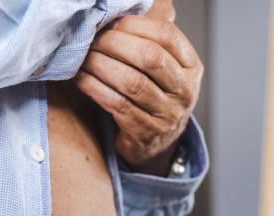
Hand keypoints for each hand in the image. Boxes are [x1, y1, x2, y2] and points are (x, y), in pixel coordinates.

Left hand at [75, 0, 202, 175]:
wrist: (157, 143)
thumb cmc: (155, 96)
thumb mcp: (165, 69)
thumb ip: (150, 43)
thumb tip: (115, 16)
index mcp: (192, 67)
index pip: (167, 35)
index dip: (136, 25)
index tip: (113, 24)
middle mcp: (185, 91)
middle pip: (150, 57)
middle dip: (115, 44)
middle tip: (93, 39)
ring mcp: (167, 115)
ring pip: (131, 82)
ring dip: (101, 65)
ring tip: (84, 57)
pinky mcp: (146, 132)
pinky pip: (117, 104)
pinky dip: (95, 88)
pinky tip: (81, 78)